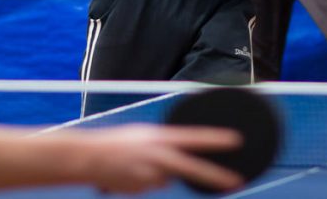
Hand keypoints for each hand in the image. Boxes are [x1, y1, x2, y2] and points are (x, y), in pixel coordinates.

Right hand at [80, 125, 242, 194]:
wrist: (88, 158)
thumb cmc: (116, 144)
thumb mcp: (144, 137)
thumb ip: (163, 148)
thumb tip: (175, 169)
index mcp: (159, 137)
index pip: (193, 137)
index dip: (215, 139)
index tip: (236, 140)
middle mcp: (157, 155)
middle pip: (192, 168)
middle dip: (215, 176)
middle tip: (237, 182)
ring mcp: (150, 173)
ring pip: (165, 179)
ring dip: (155, 175)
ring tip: (134, 165)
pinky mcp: (142, 188)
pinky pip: (151, 186)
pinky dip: (143, 183)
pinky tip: (127, 175)